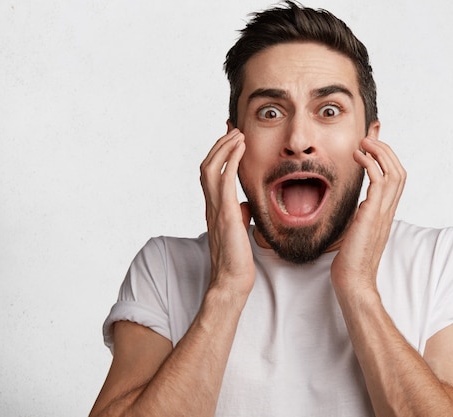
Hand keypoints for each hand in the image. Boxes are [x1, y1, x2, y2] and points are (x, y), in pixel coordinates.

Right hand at [200, 128, 254, 295]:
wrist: (232, 280)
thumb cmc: (237, 260)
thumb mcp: (239, 231)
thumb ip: (240, 215)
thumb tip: (246, 205)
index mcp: (214, 209)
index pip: (211, 174)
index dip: (219, 154)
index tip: (230, 138)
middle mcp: (211, 206)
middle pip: (207, 165)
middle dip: (219, 144)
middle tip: (233, 128)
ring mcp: (216, 209)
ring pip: (211, 168)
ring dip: (224, 147)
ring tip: (237, 133)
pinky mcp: (226, 215)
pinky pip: (224, 181)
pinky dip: (231, 160)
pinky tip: (240, 148)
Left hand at [331, 137, 405, 292]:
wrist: (353, 281)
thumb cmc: (351, 260)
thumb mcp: (357, 230)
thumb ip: (361, 216)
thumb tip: (357, 207)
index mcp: (385, 213)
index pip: (395, 178)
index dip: (386, 157)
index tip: (373, 142)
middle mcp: (388, 210)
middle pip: (399, 170)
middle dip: (385, 149)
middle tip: (369, 137)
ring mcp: (383, 212)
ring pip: (394, 172)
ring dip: (380, 152)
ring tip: (364, 142)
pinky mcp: (373, 215)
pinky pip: (379, 182)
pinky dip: (371, 164)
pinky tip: (358, 156)